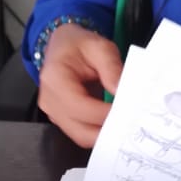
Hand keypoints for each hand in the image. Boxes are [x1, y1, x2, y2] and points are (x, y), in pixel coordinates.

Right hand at [37, 24, 123, 147]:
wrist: (63, 45)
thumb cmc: (79, 44)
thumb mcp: (100, 47)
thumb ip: (112, 68)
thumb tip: (122, 92)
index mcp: (54, 78)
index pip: (79, 106)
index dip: (104, 114)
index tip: (128, 113)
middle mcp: (49, 100)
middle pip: (79, 129)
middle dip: (107, 130)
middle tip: (131, 124)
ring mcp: (53, 112)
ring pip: (81, 136)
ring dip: (104, 134)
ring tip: (125, 125)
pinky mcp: (60, 119)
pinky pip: (81, 132)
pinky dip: (98, 131)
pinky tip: (114, 124)